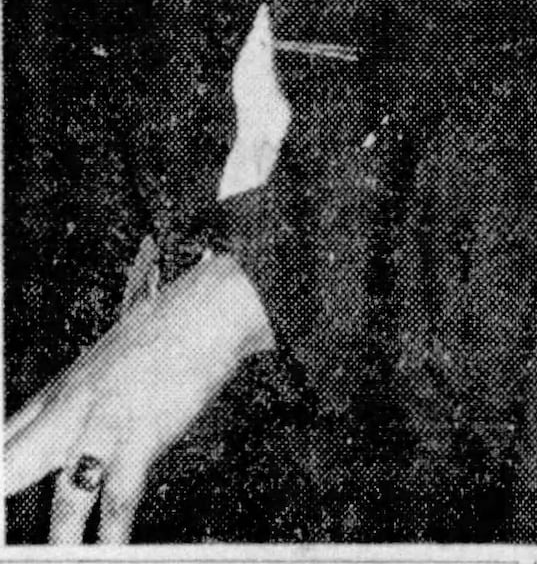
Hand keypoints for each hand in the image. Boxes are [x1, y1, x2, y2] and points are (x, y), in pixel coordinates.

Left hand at [4, 254, 273, 542]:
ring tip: (54, 562)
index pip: (5, 438)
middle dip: (3, 490)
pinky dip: (113, 532)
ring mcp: (105, 424)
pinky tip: (110, 552)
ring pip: (67, 494)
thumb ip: (69, 399)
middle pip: (13, 464)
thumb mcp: (101, 361)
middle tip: (5, 541)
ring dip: (59, 538)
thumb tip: (45, 423)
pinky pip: (120, 495)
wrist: (209, 307)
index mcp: (59, 394)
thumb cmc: (163, 330)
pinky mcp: (143, 434)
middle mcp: (72, 412)